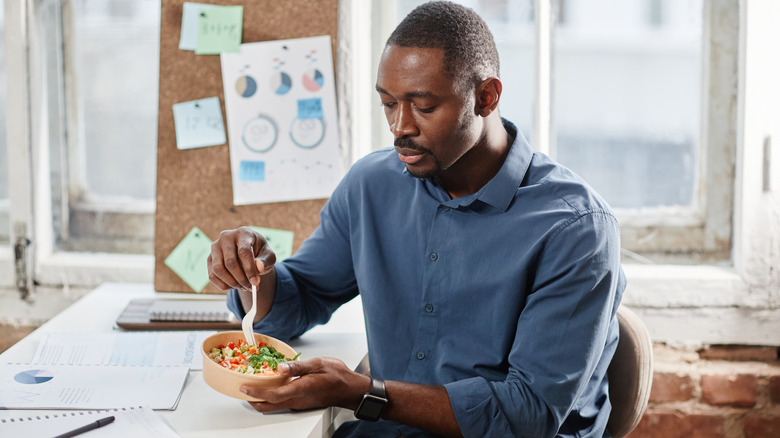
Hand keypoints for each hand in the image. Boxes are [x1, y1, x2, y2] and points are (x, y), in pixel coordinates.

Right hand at [208, 226, 276, 290]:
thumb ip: (266, 261)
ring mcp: (215, 247)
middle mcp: (226, 237)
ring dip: (231, 283)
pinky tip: (234, 285)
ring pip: (218, 269)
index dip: (249, 269)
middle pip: (230, 262)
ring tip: (243, 287)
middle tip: (250, 288)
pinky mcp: (209, 258)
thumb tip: (259, 267)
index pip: (244, 251)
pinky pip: (212, 275)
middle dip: (241, 279)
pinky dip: (223, 285)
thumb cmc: (260, 253)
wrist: (250, 253)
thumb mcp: (268, 256)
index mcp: (244, 233)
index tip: (255, 283)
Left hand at [241, 357, 368, 411]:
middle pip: (269, 406)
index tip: (244, 388)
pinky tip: (271, 384)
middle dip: (253, 399)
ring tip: (254, 383)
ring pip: (274, 405)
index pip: (273, 395)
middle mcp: (297, 400)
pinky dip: (271, 396)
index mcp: (300, 389)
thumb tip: (280, 368)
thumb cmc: (337, 375)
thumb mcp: (318, 363)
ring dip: (262, 398)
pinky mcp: (300, 402)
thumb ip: (298, 366)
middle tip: (243, 388)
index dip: (256, 393)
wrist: (349, 388)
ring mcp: (298, 403)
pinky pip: (281, 402)